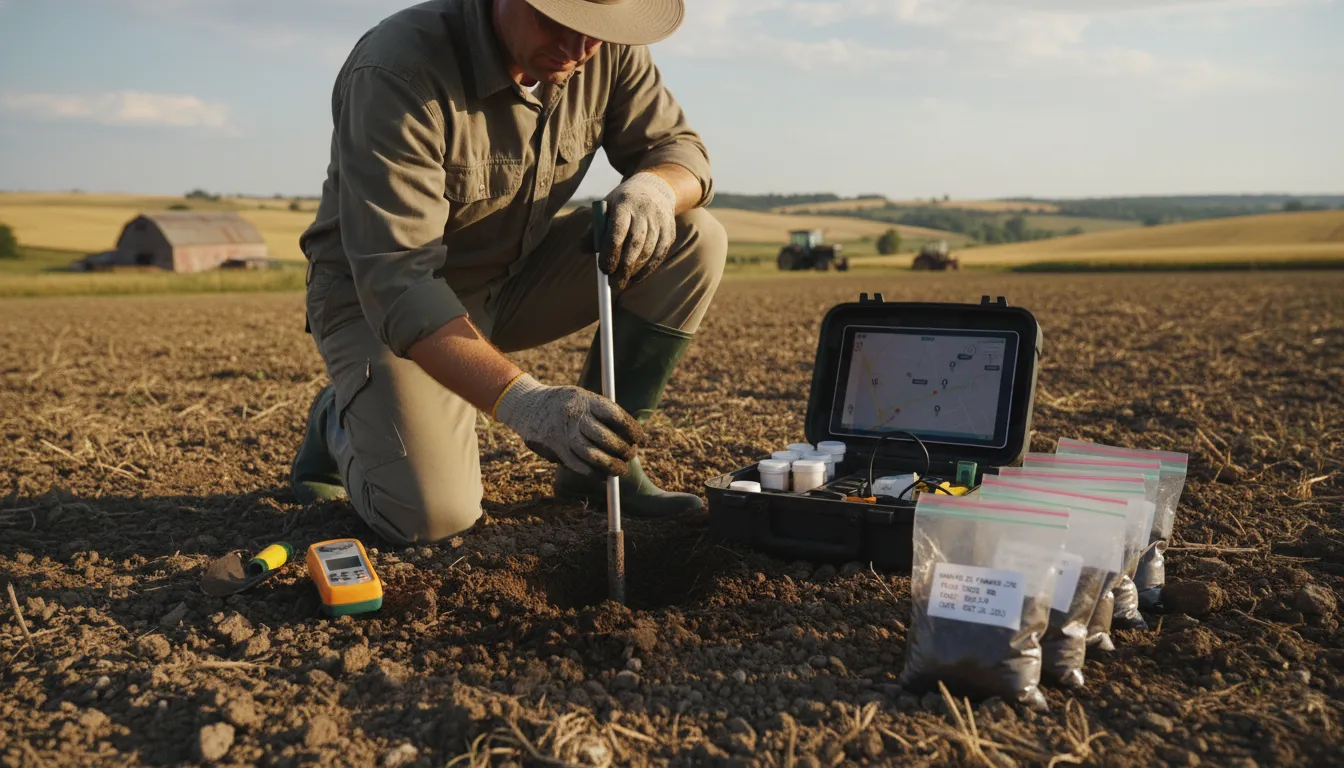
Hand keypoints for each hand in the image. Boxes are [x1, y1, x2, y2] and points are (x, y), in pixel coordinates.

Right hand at [493, 374, 643, 479]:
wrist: (528, 405)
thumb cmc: (565, 403)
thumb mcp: (582, 397)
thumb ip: (602, 413)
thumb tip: (628, 437)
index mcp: (585, 399)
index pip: (615, 415)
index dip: (630, 428)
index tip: (639, 438)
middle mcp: (574, 415)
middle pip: (604, 437)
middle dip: (622, 450)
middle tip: (630, 454)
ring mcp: (563, 433)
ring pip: (591, 454)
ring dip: (610, 465)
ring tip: (621, 470)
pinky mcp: (554, 448)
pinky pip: (577, 465)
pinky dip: (593, 473)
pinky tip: (603, 476)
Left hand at [599, 172, 676, 287]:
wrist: (655, 189)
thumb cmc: (622, 203)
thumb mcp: (606, 208)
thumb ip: (594, 229)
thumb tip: (584, 250)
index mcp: (625, 204)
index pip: (618, 231)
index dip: (611, 252)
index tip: (603, 269)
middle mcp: (645, 212)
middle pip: (635, 244)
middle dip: (623, 267)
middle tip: (612, 284)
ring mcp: (660, 222)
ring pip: (648, 252)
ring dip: (634, 271)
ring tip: (621, 283)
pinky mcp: (669, 232)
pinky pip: (659, 256)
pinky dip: (647, 270)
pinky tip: (635, 279)